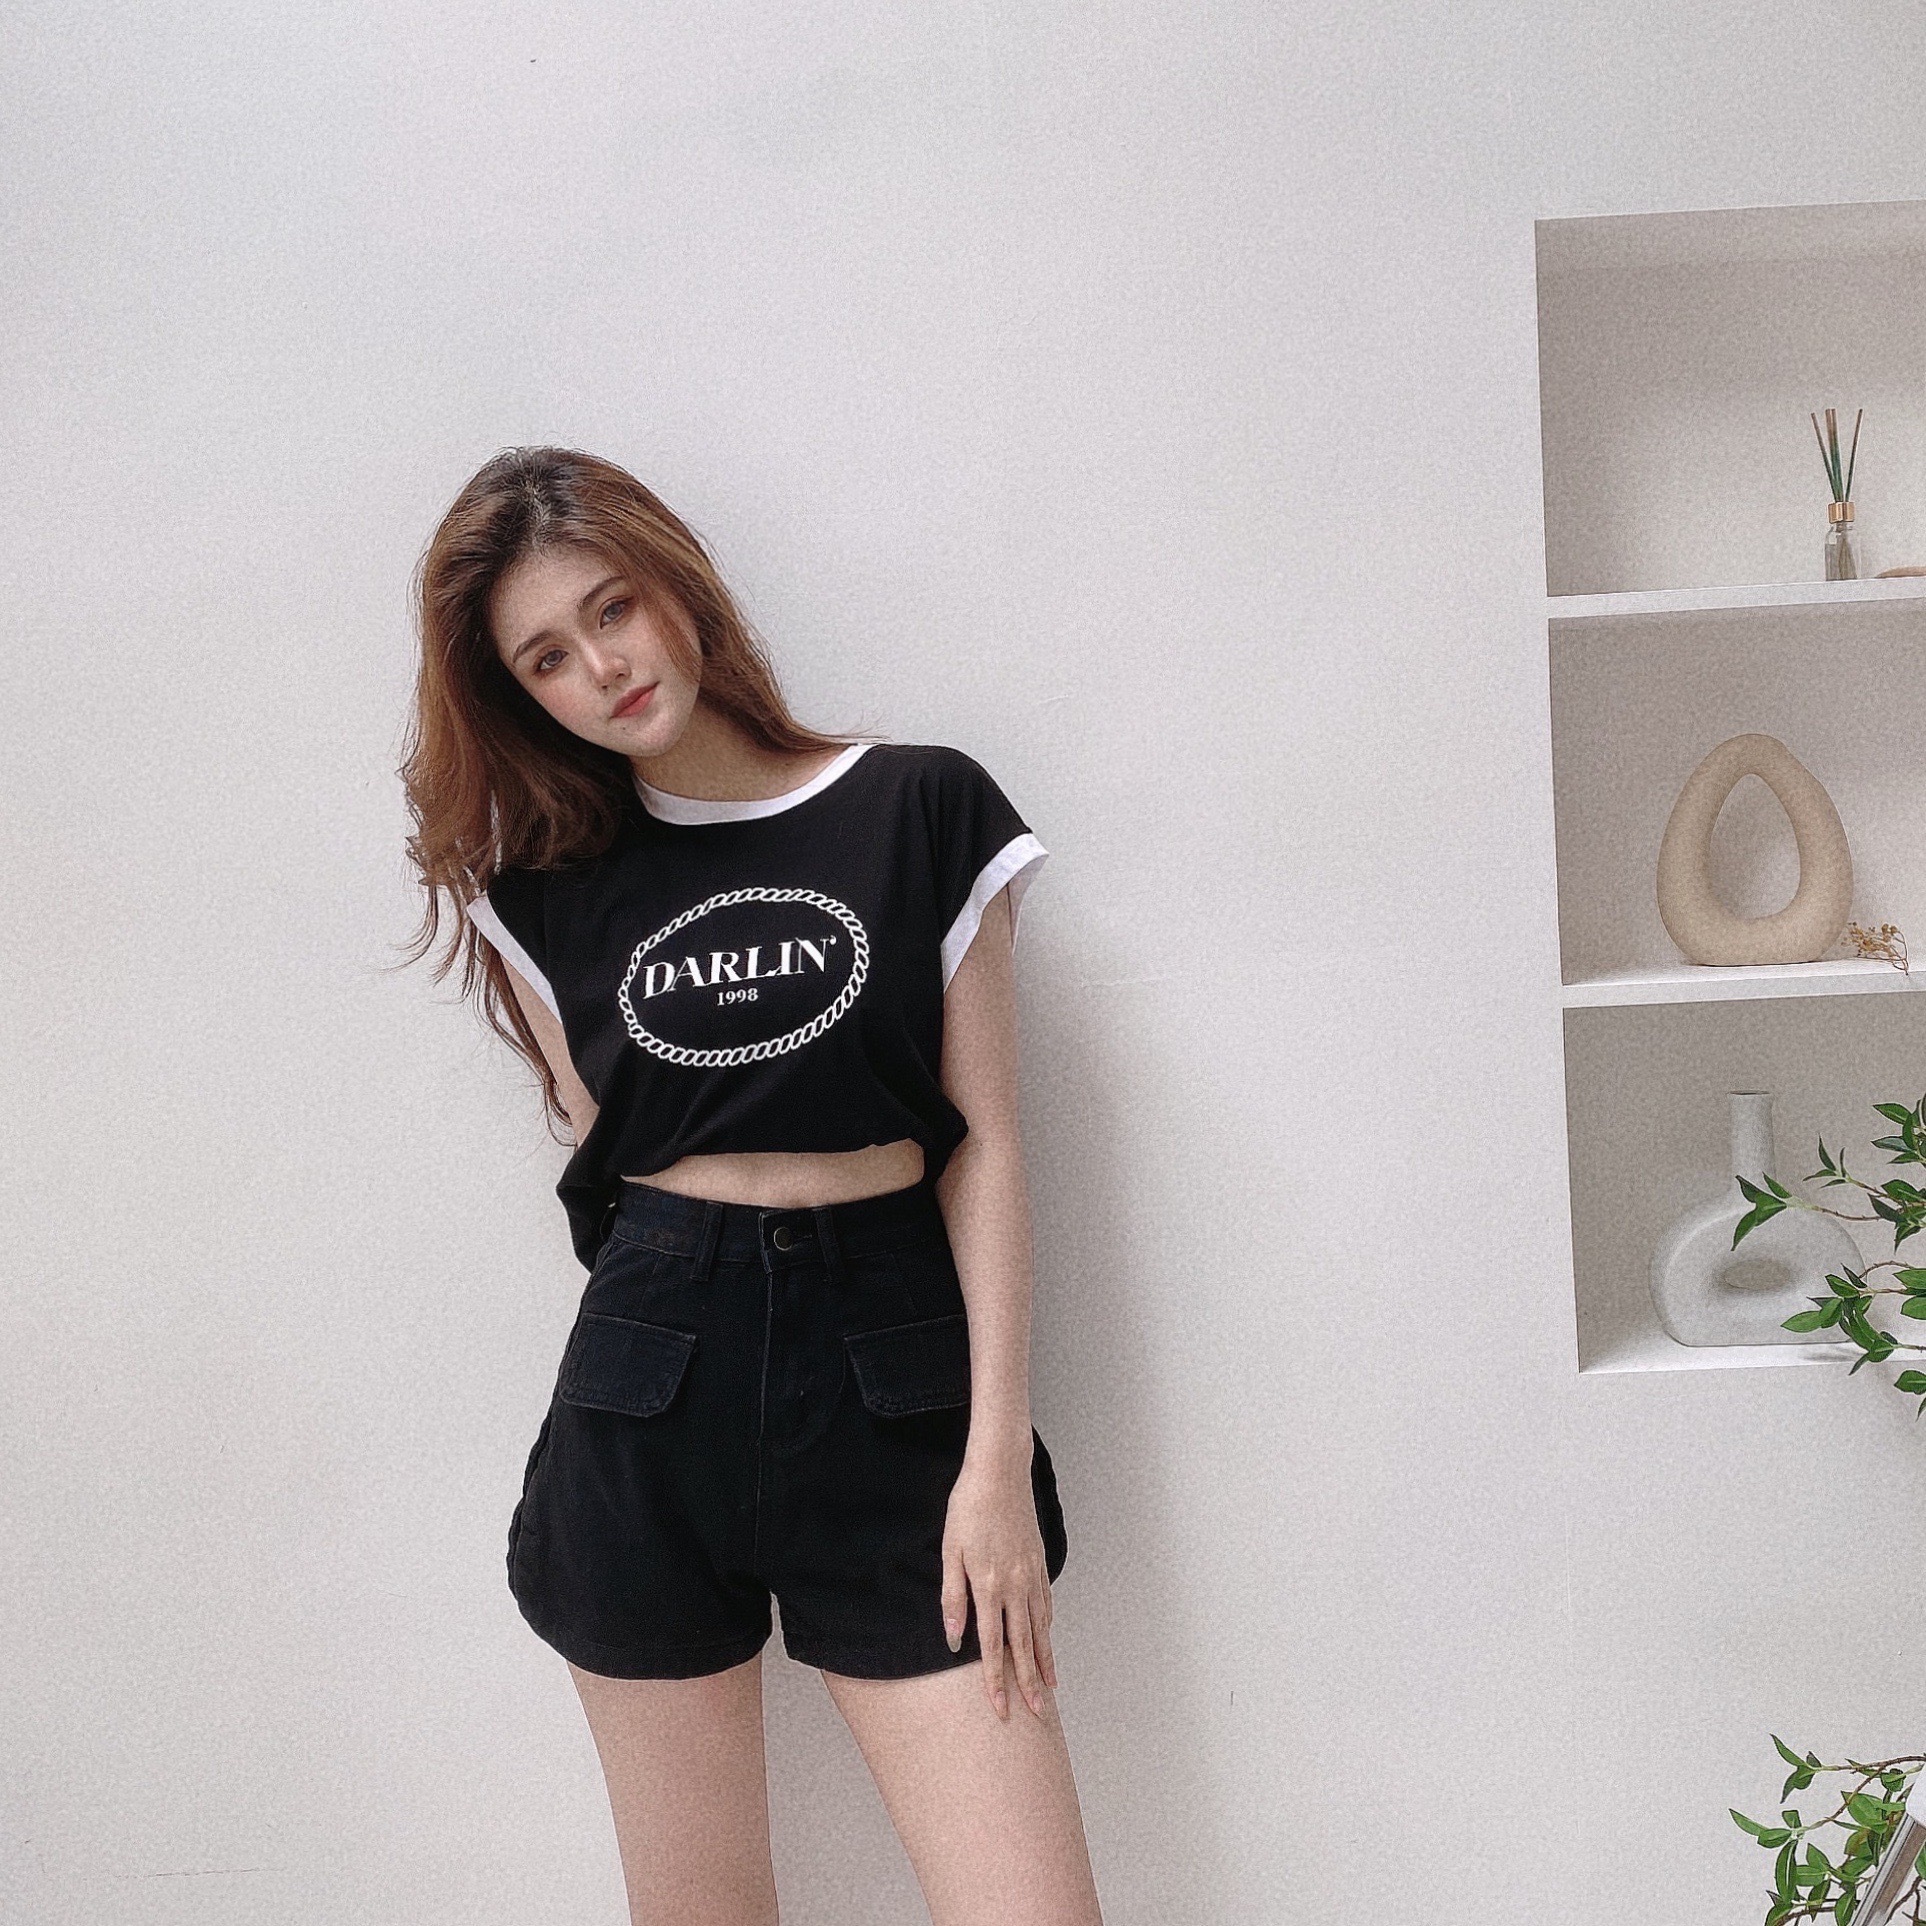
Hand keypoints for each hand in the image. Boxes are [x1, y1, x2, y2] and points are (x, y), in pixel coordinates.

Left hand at [940, 1442, 1057, 1719]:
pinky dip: (1047, 1626)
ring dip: (1044, 1660)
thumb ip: (952, 1597)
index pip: (992, 1646)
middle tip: (1037, 1714)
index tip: (1001, 1709)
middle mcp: (1014, 1586)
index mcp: (988, 1586)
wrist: (1000, 1471)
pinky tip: (1046, 1638)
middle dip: (1029, 1683)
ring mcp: (1030, 1574)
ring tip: (1051, 1687)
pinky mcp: (1037, 1561)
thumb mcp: (949, 1550)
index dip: (996, 1681)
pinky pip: (1044, 1603)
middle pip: (1023, 1645)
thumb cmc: (968, 1507)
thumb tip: (953, 1638)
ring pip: (1039, 1628)